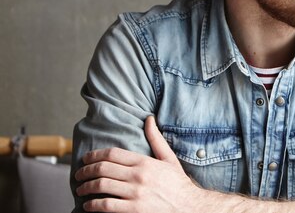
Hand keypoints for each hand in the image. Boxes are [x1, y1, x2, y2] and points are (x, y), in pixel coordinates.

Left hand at [75, 116, 206, 211]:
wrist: (189, 207)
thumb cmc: (178, 183)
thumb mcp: (169, 159)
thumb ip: (156, 139)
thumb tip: (149, 119)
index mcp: (145, 162)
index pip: (112, 154)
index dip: (94, 155)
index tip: (85, 159)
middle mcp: (139, 176)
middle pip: (103, 169)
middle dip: (85, 171)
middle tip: (78, 175)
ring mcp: (136, 194)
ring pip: (101, 186)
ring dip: (85, 188)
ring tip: (81, 189)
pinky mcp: (134, 210)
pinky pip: (106, 206)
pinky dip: (93, 205)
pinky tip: (88, 206)